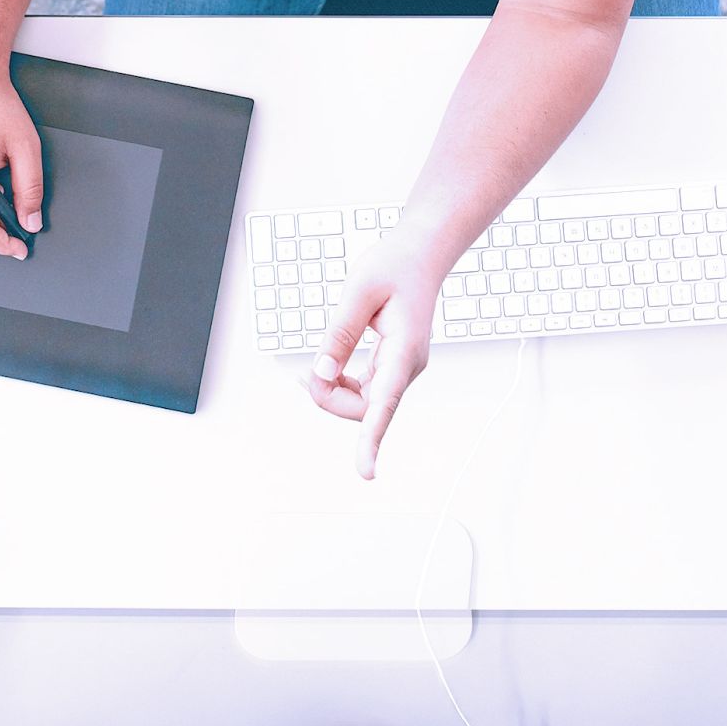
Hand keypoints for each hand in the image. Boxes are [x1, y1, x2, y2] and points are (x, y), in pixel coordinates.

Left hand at [307, 230, 444, 478]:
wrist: (421, 254)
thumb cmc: (396, 266)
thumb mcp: (359, 291)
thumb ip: (339, 333)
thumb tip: (322, 372)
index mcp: (404, 350)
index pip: (385, 403)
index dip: (372, 440)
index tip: (365, 471)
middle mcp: (406, 366)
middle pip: (366, 409)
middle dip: (331, 400)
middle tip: (305, 377)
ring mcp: (400, 367)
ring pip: (365, 402)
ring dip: (334, 394)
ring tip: (311, 371)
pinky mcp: (391, 364)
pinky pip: (365, 389)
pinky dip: (341, 383)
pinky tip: (327, 369)